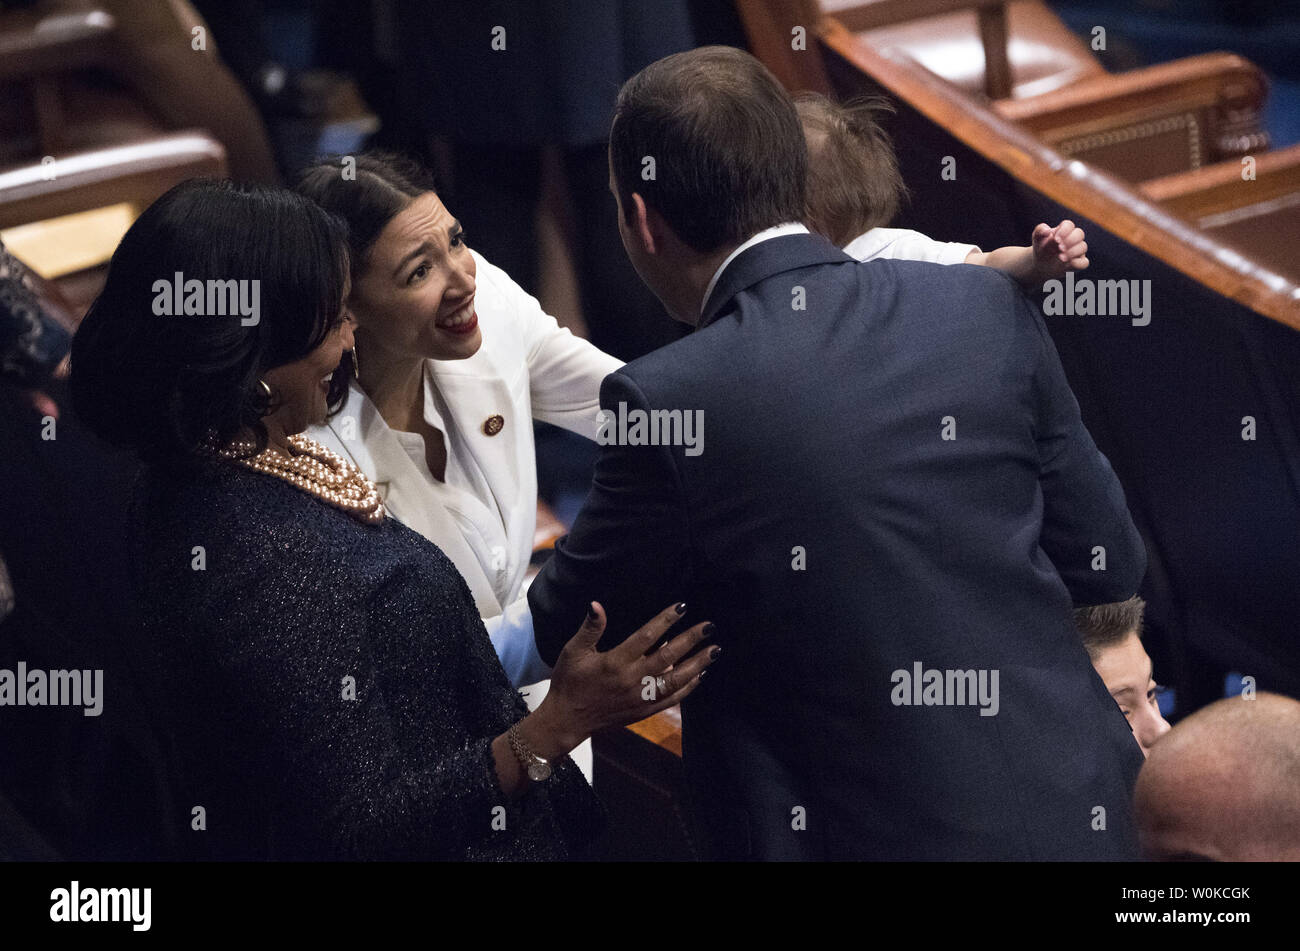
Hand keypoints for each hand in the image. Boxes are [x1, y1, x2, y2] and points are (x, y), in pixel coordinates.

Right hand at [539, 601, 717, 748]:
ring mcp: (640, 697)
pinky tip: (700, 675)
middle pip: (668, 657)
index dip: (666, 620)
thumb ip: (589, 628)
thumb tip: (597, 604)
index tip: (682, 607)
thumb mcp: (573, 651)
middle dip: (690, 640)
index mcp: (615, 662)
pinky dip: (687, 688)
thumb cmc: (569, 681)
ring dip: (697, 664)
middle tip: (710, 627)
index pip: (646, 636)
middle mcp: (631, 680)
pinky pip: (671, 699)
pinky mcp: (643, 711)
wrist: (567, 720)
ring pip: (675, 680)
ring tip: (714, 650)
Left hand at [1031, 220, 1088, 280]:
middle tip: (1059, 248)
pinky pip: (1084, 263)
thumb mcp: (1037, 238)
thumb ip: (1040, 230)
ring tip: (1060, 258)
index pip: (1069, 225)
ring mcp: (1078, 251)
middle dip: (1070, 240)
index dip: (1064, 231)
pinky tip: (1067, 264)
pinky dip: (1078, 263)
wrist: (1041, 264)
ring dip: (1072, 252)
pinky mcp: (1079, 263)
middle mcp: (1074, 239)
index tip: (1055, 239)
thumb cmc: (1041, 248)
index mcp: (1064, 230)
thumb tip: (1047, 231)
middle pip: (1079, 234)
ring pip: (1083, 247)